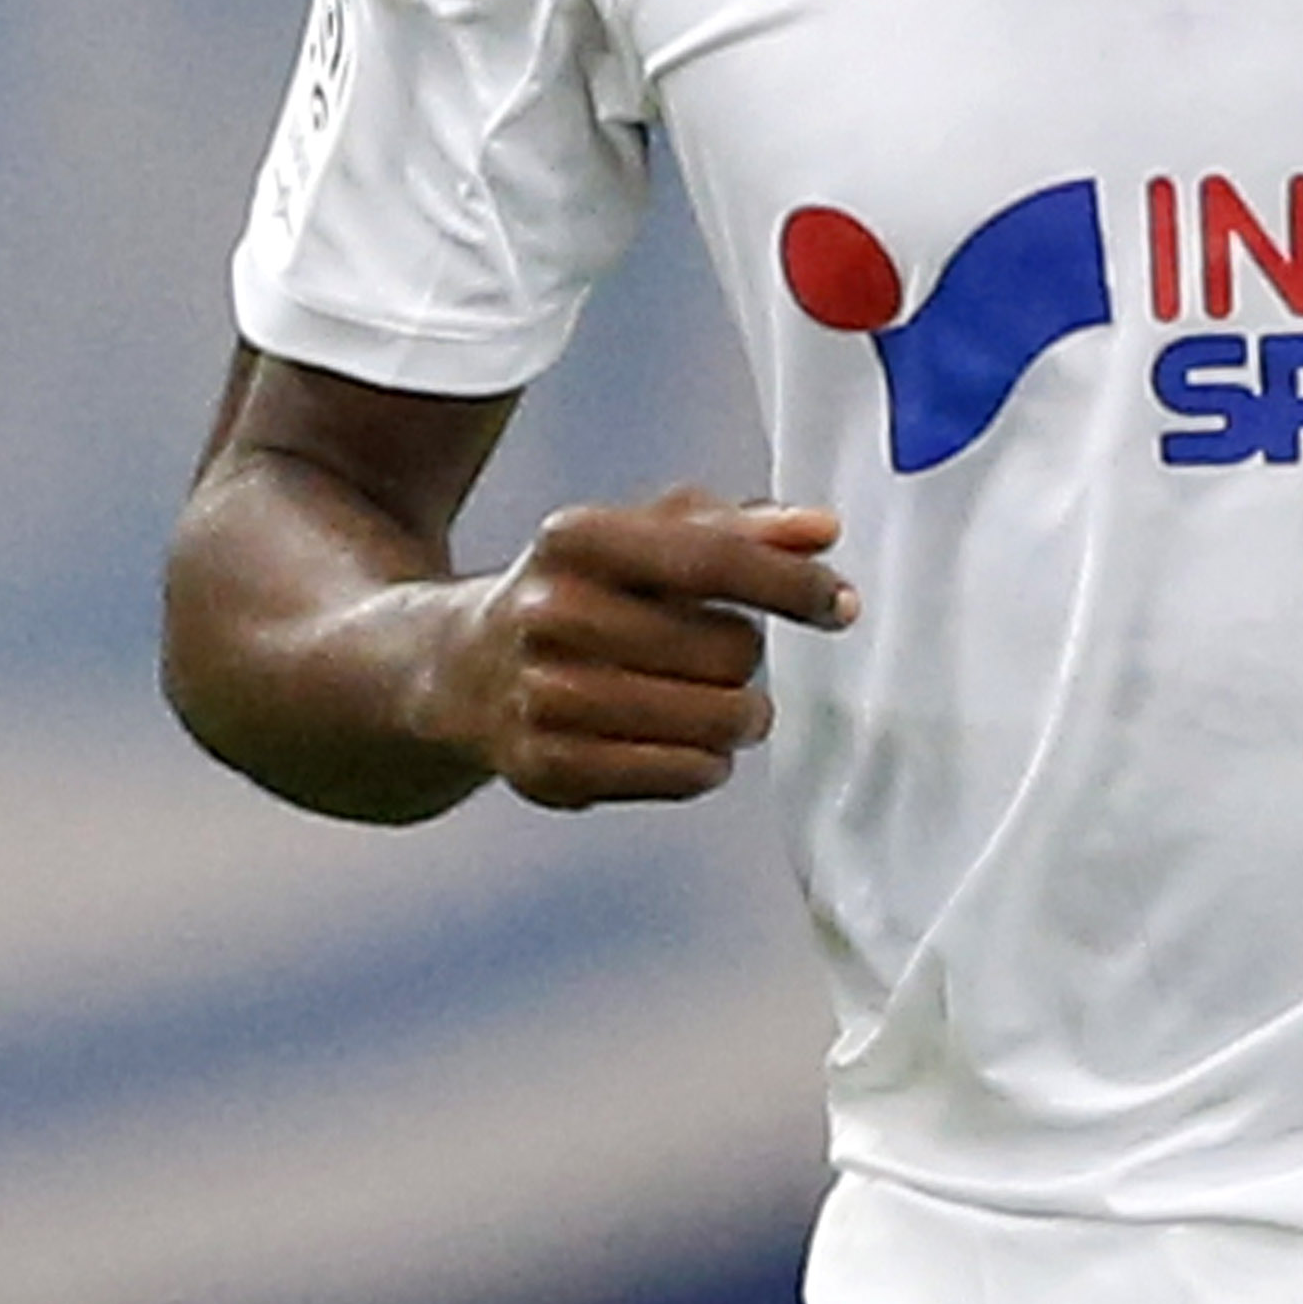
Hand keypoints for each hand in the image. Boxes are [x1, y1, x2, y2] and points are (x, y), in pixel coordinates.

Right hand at [427, 487, 855, 808]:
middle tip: (717, 655)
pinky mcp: (547, 768)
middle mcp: (550, 612)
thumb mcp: (643, 539)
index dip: (791, 584)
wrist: (461, 669)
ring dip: (737, 716)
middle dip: (745, 656)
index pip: (711, 560)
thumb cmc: (583, 592)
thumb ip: (740, 528)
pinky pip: (684, 775)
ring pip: (715, 720)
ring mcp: (543, 696)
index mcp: (576, 538)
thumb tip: (823, 532)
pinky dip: (706, 763)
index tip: (841, 605)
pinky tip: (687, 744)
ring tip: (712, 702)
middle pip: (728, 650)